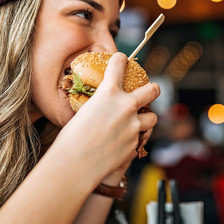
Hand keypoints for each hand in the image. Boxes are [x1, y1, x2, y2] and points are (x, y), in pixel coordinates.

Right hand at [48, 53, 159, 187]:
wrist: (75, 164)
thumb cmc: (71, 138)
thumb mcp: (84, 111)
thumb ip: (99, 105)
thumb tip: (102, 106)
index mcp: (108, 92)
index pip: (118, 65)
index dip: (120, 60)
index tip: (122, 60)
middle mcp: (125, 105)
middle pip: (152, 90)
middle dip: (153, 89)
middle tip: (152, 90)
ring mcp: (133, 125)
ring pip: (153, 117)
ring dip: (146, 118)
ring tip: (139, 121)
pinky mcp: (135, 143)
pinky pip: (141, 137)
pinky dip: (135, 138)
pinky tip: (125, 142)